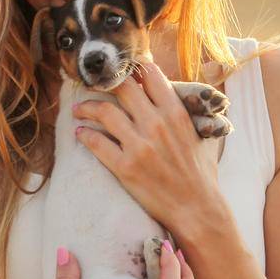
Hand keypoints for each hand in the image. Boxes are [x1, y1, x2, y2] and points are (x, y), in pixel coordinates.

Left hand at [71, 60, 220, 235]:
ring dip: (86, 107)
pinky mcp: (125, 167)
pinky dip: (85, 135)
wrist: (196, 209)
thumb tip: (176, 96)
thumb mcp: (201, 135)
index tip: (121, 72)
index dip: (133, 69)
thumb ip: (186, 113)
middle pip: (122, 87)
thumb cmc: (200, 174)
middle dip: (104, 83)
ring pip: (104, 111)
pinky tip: (81, 133)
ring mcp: (140, 146)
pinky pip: (97, 144)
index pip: (149, 74)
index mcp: (176, 113)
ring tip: (79, 110)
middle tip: (93, 86)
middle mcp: (156, 124)